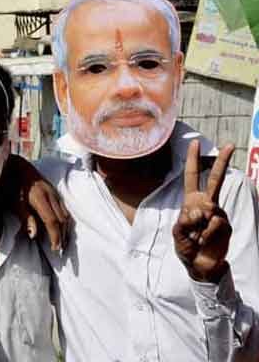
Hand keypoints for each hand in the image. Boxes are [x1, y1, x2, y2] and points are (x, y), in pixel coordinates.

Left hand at [6, 154, 69, 250]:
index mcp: (41, 198)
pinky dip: (64, 221)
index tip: (55, 249)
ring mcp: (54, 192)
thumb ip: (26, 218)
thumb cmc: (12, 185)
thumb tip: (34, 235)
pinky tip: (61, 228)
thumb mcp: (15, 202)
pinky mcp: (54, 192)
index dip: (55, 236)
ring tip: (62, 242)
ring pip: (65, 214)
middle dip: (63, 236)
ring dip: (65, 230)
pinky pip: (64, 209)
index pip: (52, 221)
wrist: (16, 165)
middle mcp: (51, 195)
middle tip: (60, 250)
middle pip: (62, 219)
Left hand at [173, 140, 234, 282]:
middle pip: (215, 180)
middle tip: (231, 144)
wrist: (200, 265)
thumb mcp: (177, 234)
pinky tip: (204, 242)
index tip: (195, 143)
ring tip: (195, 239)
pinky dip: (206, 235)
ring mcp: (218, 214)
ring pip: (209, 211)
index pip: (191, 177)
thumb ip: (185, 222)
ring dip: (198, 228)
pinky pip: (214, 225)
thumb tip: (200, 211)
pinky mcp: (225, 225)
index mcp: (191, 201)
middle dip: (222, 162)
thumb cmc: (186, 247)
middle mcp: (206, 204)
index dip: (192, 160)